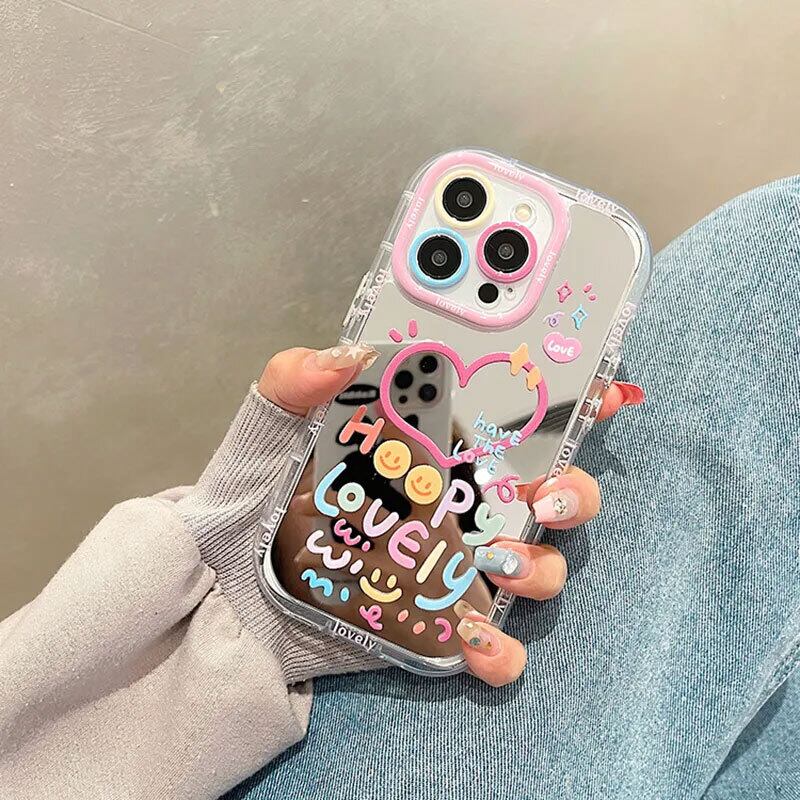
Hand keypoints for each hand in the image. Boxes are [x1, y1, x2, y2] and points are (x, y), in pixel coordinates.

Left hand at [259, 345, 643, 686]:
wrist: (227, 599)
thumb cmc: (253, 506)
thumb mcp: (266, 437)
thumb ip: (293, 386)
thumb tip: (343, 356)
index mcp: (431, 448)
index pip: (514, 418)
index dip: (570, 402)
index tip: (601, 392)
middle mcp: (457, 505)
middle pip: (551, 493)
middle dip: (573, 491)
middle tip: (545, 494)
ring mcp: (455, 567)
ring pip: (539, 566)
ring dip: (541, 565)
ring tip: (499, 561)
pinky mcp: (440, 624)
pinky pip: (496, 646)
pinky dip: (500, 649)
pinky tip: (472, 636)